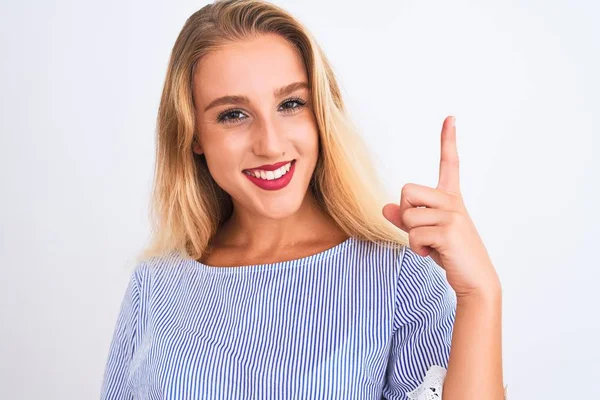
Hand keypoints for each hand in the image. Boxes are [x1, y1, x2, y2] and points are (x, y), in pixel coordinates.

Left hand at [382, 116, 499, 297]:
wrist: (475, 280)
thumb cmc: (451, 254)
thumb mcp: (426, 234)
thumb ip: (406, 219)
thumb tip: (385, 207)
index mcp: (450, 198)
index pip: (449, 163)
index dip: (448, 140)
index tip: (450, 118)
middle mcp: (452, 201)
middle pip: (406, 191)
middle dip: (406, 214)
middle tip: (423, 232)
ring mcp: (452, 214)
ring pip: (407, 214)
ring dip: (411, 235)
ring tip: (431, 245)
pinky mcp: (448, 230)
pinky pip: (413, 233)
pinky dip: (417, 248)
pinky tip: (433, 253)